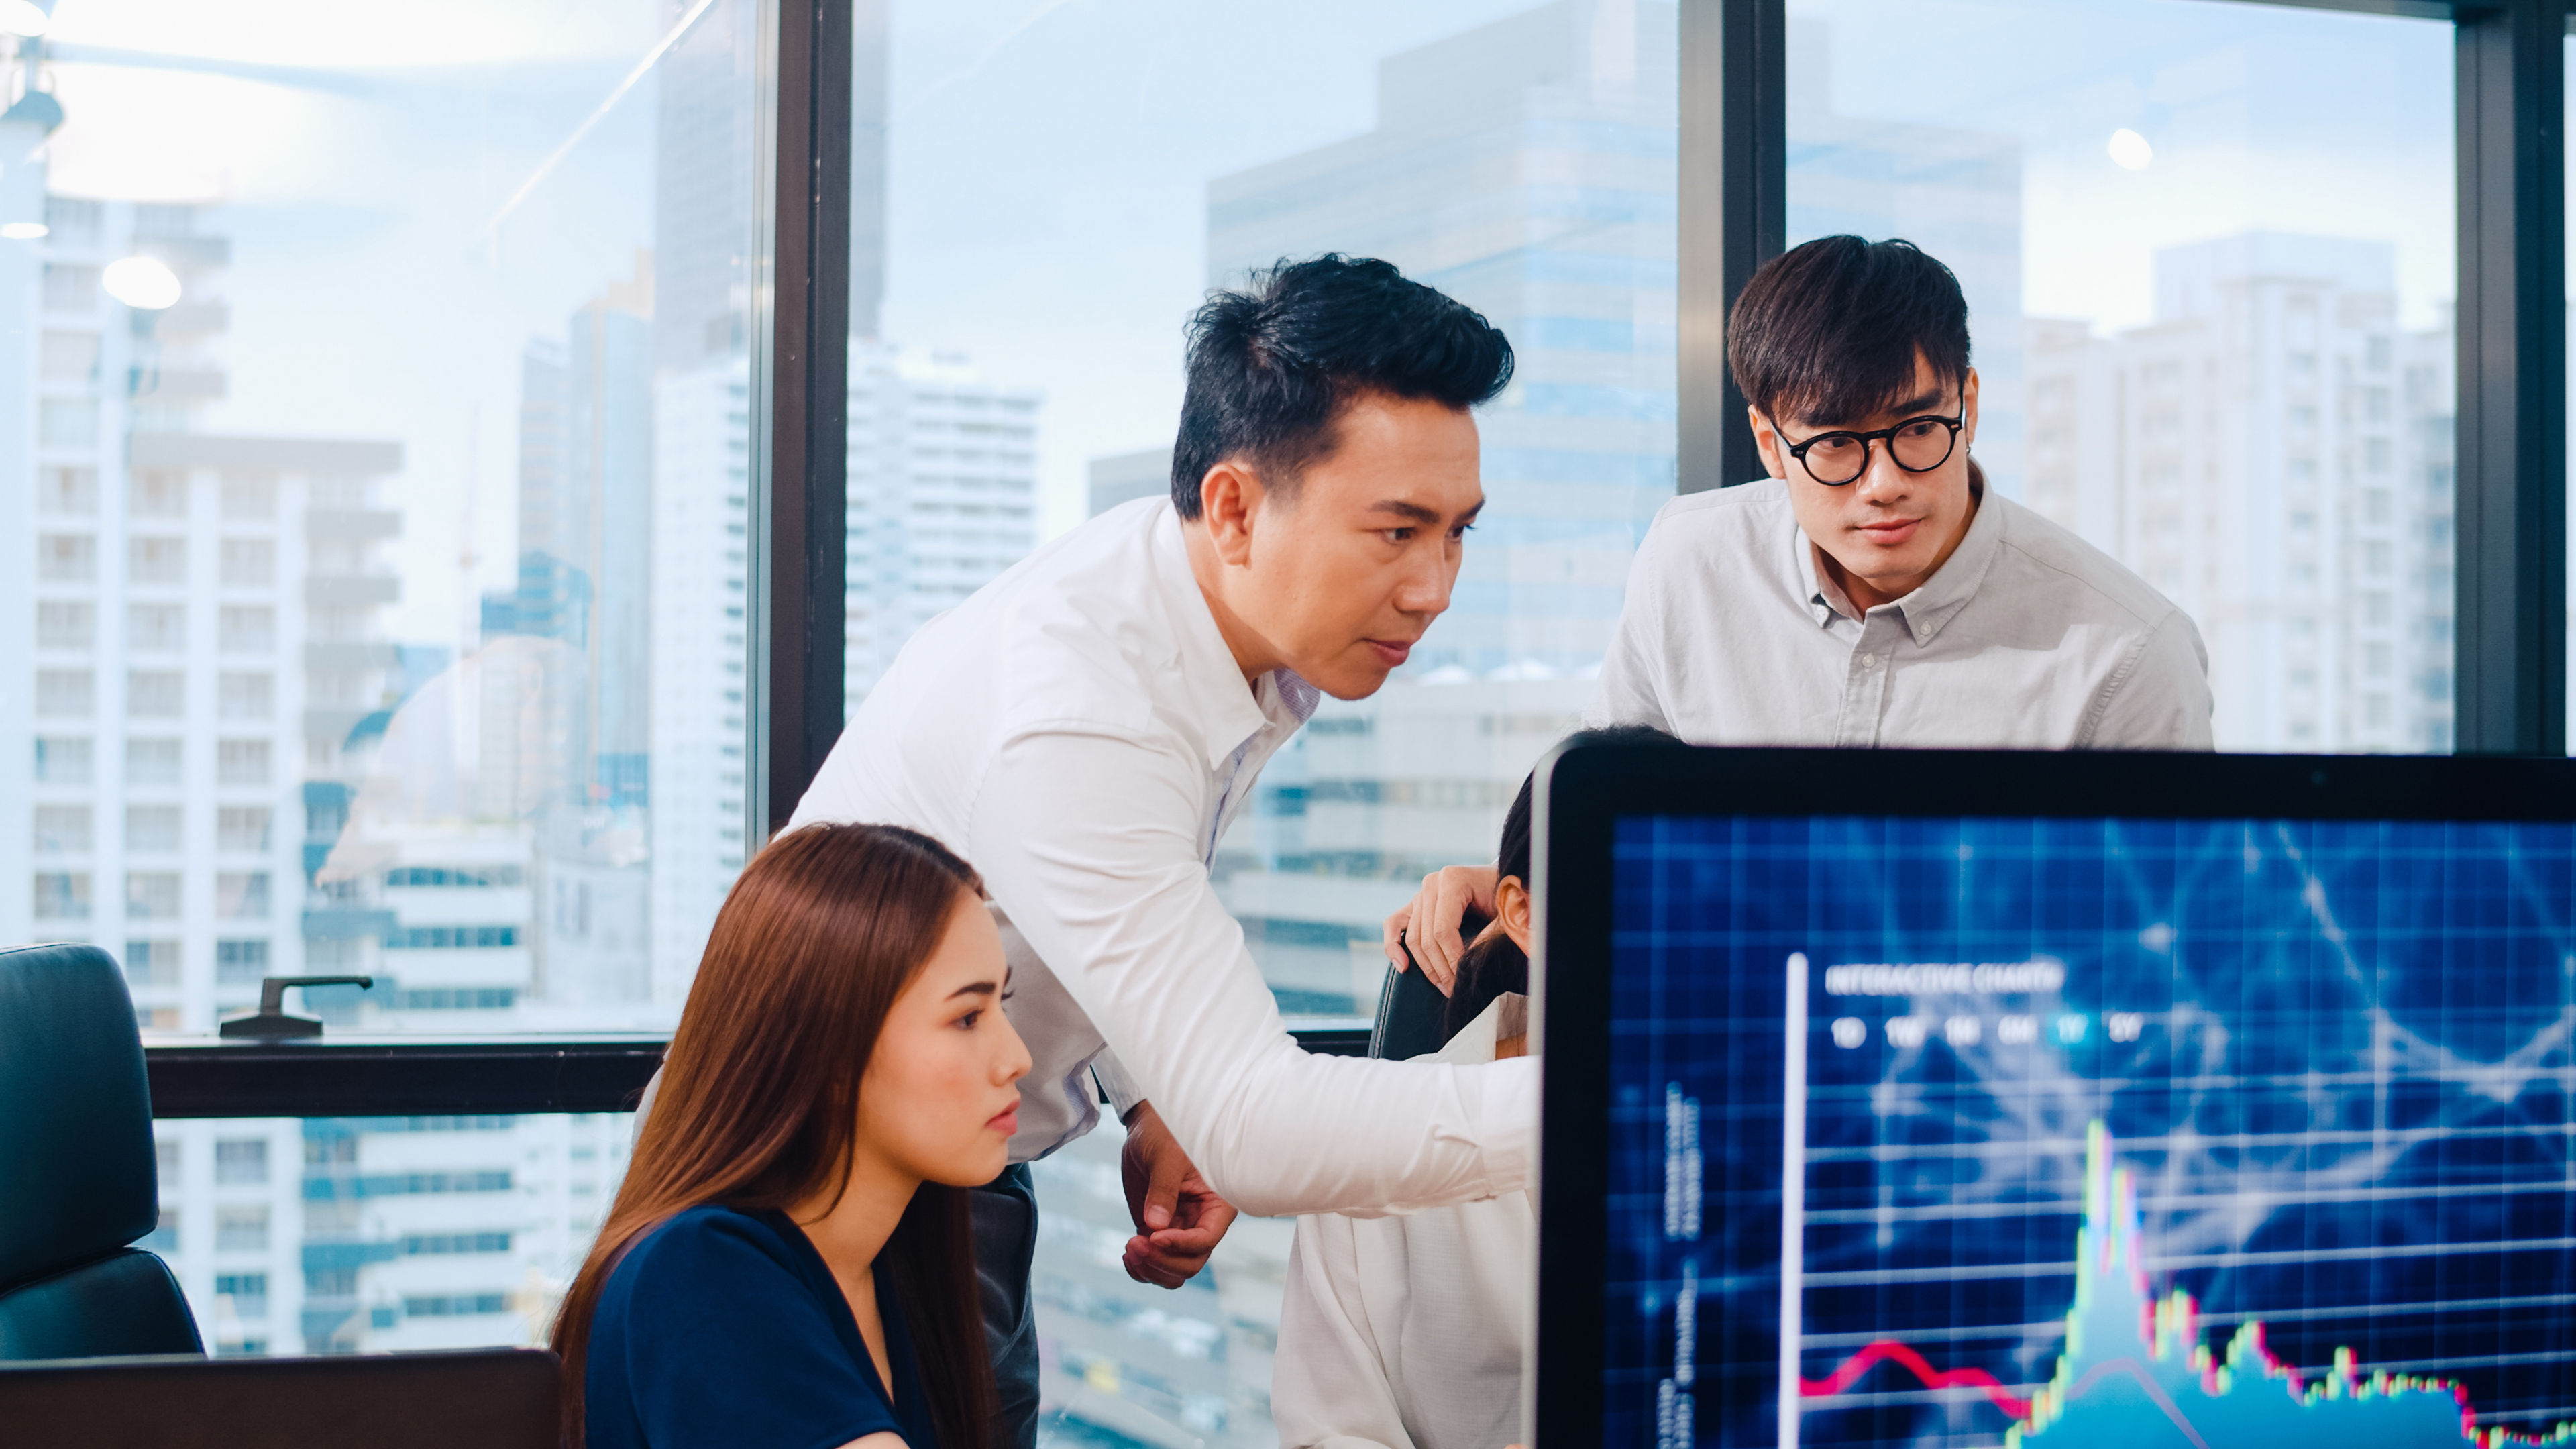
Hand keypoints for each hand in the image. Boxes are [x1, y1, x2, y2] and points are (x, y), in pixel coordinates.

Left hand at [1117, 1101, 1238, 1288]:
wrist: (1148, 1130)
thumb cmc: (1167, 1134)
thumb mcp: (1166, 1157)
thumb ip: (1163, 1190)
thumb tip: (1154, 1226)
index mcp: (1216, 1204)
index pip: (1206, 1239)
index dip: (1181, 1245)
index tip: (1153, 1236)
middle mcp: (1201, 1223)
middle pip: (1191, 1263)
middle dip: (1163, 1262)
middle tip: (1134, 1243)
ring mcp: (1178, 1231)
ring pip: (1174, 1272)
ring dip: (1151, 1270)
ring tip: (1129, 1248)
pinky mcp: (1157, 1233)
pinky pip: (1155, 1264)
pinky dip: (1141, 1269)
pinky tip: (1127, 1255)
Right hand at [1382, 864, 1498, 994]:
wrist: (1507, 883)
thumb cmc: (1509, 897)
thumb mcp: (1507, 913)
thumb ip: (1490, 933)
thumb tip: (1467, 962)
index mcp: (1452, 879)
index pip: (1443, 930)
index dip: (1452, 960)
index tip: (1464, 980)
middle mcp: (1431, 884)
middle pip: (1425, 937)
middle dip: (1440, 968)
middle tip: (1455, 989)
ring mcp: (1421, 893)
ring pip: (1411, 938)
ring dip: (1426, 967)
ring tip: (1444, 986)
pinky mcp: (1415, 905)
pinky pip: (1393, 924)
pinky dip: (1393, 946)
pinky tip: (1403, 966)